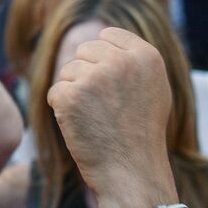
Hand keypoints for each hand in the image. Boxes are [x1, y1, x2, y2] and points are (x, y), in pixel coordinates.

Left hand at [46, 27, 177, 207]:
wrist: (132, 172)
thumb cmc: (141, 133)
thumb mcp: (152, 88)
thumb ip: (132, 59)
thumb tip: (102, 35)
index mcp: (146, 55)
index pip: (107, 35)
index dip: (102, 59)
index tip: (110, 84)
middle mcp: (121, 60)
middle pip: (84, 51)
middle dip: (87, 75)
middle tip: (104, 107)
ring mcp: (95, 76)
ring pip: (68, 72)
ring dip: (75, 93)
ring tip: (97, 118)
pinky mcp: (70, 95)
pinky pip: (55, 92)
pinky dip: (62, 110)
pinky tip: (82, 126)